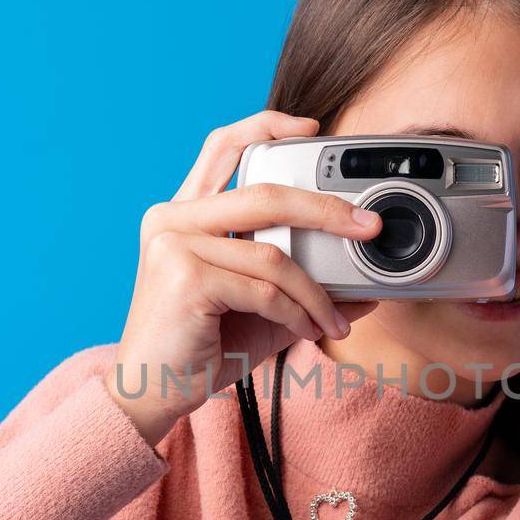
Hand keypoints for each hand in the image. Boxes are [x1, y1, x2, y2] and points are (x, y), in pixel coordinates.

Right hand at [106, 110, 382, 444]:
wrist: (150, 394)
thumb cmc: (200, 349)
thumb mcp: (260, 313)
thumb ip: (303, 293)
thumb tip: (364, 291)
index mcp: (183, 214)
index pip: (223, 147)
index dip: (267, 126)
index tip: (313, 129)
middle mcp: (172, 220)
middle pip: (264, 194)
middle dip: (326, 209)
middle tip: (368, 227)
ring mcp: (174, 245)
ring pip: (273, 255)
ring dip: (315, 293)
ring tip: (333, 320)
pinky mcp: (186, 278)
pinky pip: (264, 289)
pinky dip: (297, 313)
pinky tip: (308, 332)